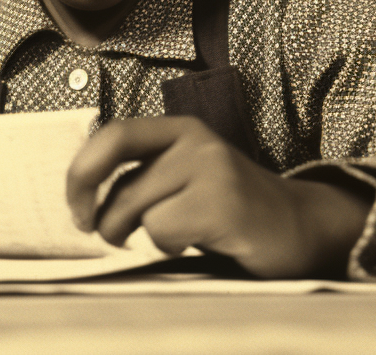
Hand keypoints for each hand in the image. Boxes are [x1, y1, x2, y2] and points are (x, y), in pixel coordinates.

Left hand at [66, 116, 370, 277]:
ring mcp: (212, 169)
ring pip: (138, 209)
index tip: (76, 206)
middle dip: (100, 213)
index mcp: (181, 129)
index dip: (82, 172)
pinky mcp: (223, 202)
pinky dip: (169, 245)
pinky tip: (197, 242)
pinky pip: (163, 229)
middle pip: (119, 180)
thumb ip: (145, 173)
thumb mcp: (185, 175)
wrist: (299, 226)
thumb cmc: (230, 208)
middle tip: (97, 231)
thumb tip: (83, 195)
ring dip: (140, 235)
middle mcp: (195, 140)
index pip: (114, 135)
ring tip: (170, 238)